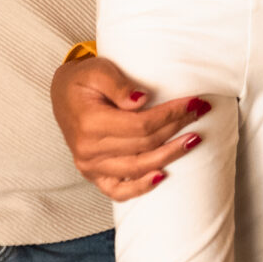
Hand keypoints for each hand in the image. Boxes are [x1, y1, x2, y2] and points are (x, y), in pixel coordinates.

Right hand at [51, 53, 210, 200]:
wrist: (62, 94)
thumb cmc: (82, 80)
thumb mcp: (98, 70)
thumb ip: (119, 85)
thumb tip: (142, 100)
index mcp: (90, 123)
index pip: (141, 124)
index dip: (171, 115)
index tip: (194, 102)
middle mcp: (88, 150)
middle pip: (145, 144)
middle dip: (176, 128)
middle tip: (200, 113)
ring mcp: (90, 166)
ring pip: (138, 167)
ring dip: (169, 155)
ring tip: (193, 141)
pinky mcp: (93, 175)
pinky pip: (118, 190)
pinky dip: (140, 188)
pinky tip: (161, 177)